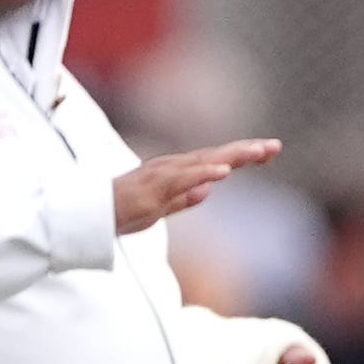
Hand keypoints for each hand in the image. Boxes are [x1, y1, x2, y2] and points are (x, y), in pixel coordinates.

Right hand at [116, 138, 278, 235]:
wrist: (87, 218)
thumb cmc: (120, 212)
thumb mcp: (160, 209)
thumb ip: (183, 199)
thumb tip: (208, 191)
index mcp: (176, 173)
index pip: (215, 161)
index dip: (242, 155)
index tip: (270, 151)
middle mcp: (172, 168)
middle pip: (215, 156)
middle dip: (246, 150)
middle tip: (276, 145)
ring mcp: (161, 175)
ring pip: (203, 162)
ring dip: (232, 156)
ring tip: (259, 152)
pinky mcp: (152, 188)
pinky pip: (182, 179)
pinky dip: (203, 173)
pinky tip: (224, 172)